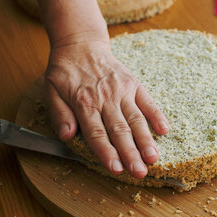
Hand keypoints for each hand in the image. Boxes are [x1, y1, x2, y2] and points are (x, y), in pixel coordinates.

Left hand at [44, 33, 169, 177]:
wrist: (80, 43)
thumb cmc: (64, 71)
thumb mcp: (51, 91)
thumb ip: (59, 114)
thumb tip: (67, 136)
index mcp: (84, 102)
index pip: (96, 133)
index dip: (107, 153)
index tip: (116, 169)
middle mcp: (105, 98)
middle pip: (119, 130)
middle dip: (131, 153)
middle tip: (140, 172)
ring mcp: (122, 90)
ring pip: (135, 119)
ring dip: (146, 140)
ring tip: (154, 158)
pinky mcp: (133, 83)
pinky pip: (147, 101)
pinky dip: (157, 115)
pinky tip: (165, 130)